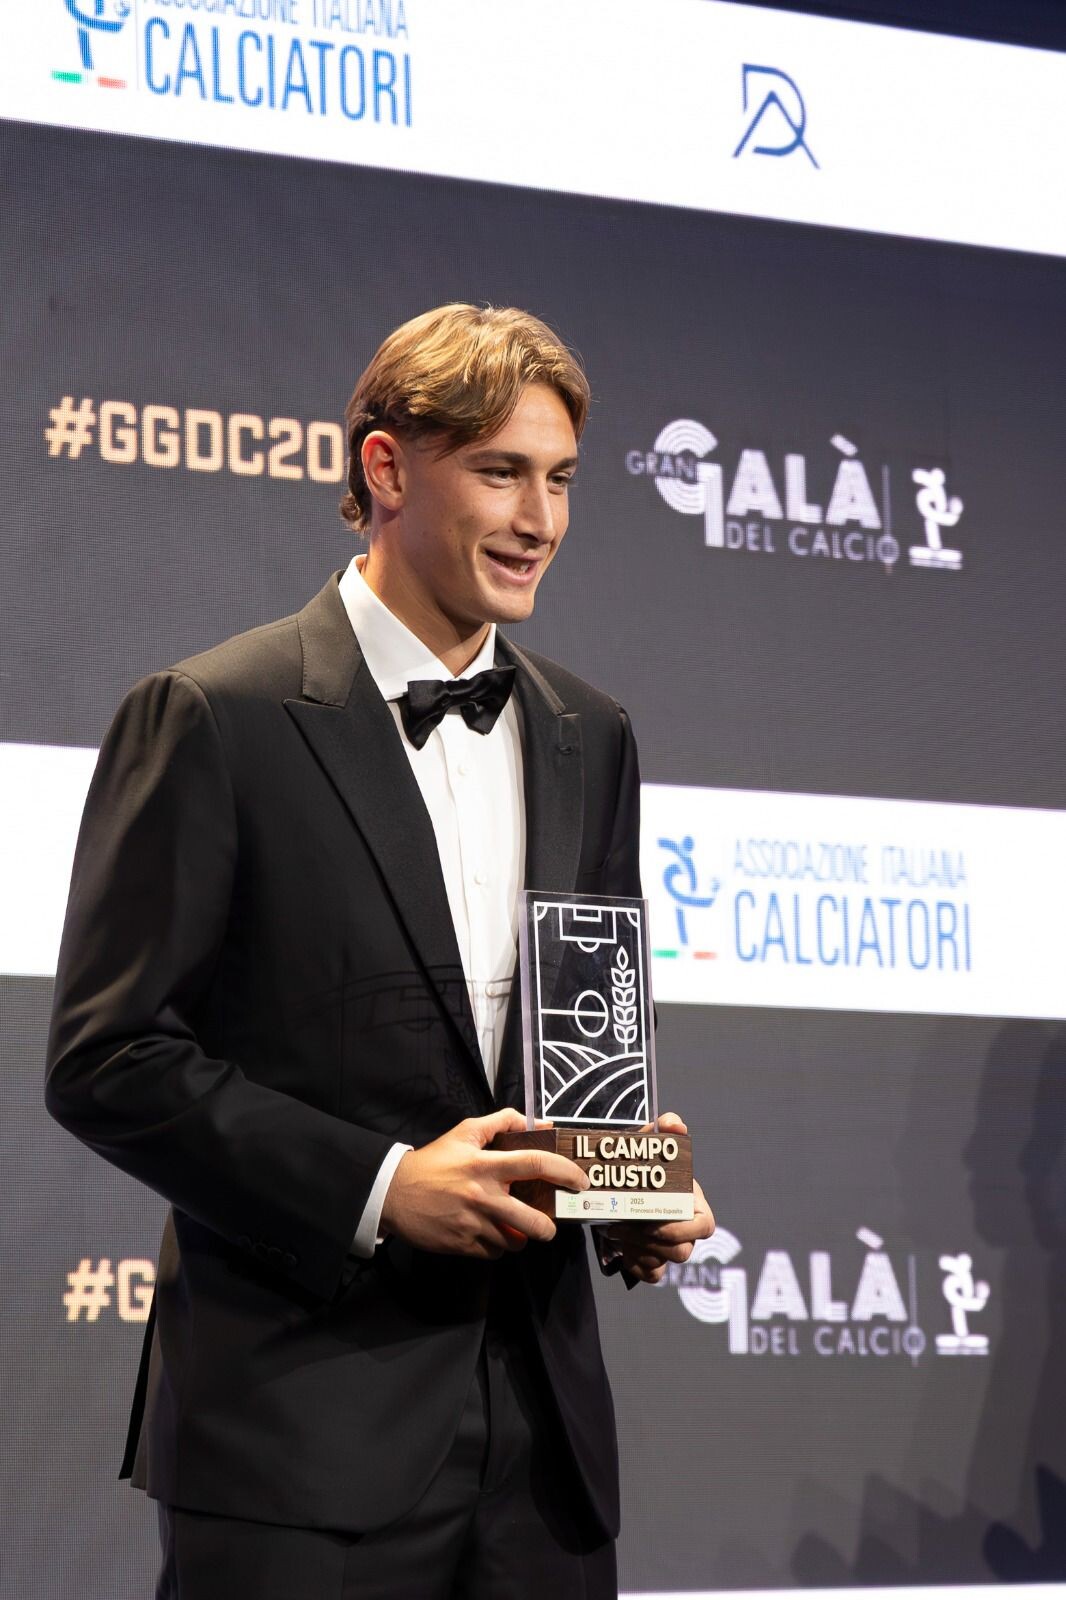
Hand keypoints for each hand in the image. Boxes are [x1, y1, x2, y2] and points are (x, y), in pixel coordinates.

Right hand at [380, 1107, 589, 1258]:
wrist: (393, 1193)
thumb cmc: (433, 1162)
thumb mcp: (465, 1133)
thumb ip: (501, 1122)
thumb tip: (536, 1122)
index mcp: (486, 1165)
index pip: (535, 1164)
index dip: (564, 1172)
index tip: (579, 1182)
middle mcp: (483, 1196)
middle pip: (533, 1221)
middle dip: (548, 1228)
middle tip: (548, 1225)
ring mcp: (474, 1224)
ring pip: (514, 1242)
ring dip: (517, 1237)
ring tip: (509, 1227)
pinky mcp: (463, 1245)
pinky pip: (493, 1253)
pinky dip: (495, 1246)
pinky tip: (486, 1233)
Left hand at [600, 1112, 714, 1284]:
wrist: (619, 1186)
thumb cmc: (644, 1167)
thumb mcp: (651, 1144)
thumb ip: (665, 1129)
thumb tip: (674, 1123)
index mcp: (694, 1206)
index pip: (705, 1227)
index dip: (684, 1229)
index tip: (655, 1222)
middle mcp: (686, 1231)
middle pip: (682, 1250)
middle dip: (651, 1241)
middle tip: (622, 1226)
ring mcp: (670, 1249)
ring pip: (664, 1262)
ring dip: (638, 1249)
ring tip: (615, 1232)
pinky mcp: (653, 1262)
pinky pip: (651, 1274)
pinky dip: (636, 1265)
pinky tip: (621, 1248)